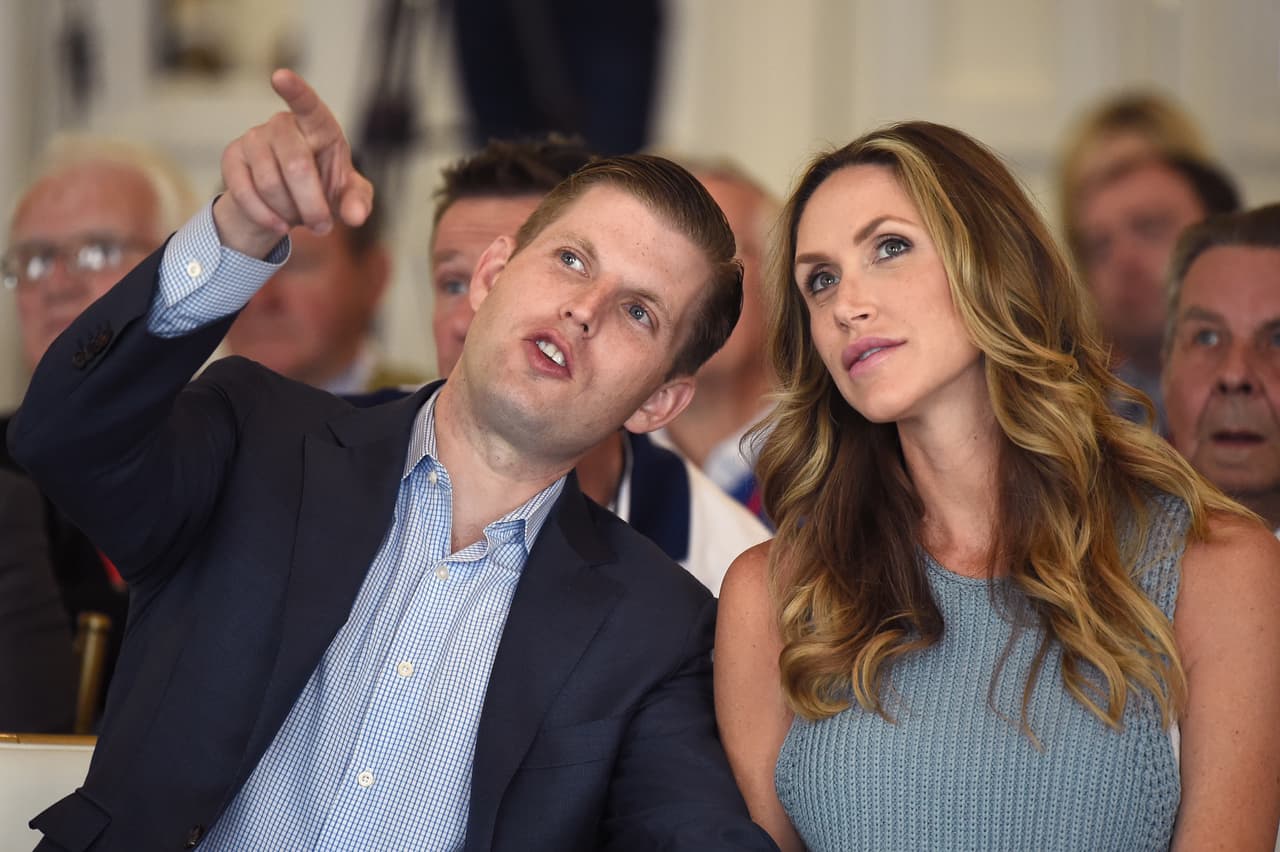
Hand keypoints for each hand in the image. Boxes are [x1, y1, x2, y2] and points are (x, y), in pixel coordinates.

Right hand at [213, 69, 373, 257]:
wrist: (286, 202)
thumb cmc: (324, 188)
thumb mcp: (348, 196)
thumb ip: (358, 201)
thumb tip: (357, 216)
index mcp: (318, 126)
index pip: (308, 105)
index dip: (295, 91)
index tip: (280, 76)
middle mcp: (283, 124)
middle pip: (296, 166)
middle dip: (312, 205)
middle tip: (323, 226)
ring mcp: (254, 138)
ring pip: (269, 183)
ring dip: (289, 212)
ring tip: (299, 218)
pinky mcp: (232, 158)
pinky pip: (244, 192)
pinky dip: (264, 216)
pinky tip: (278, 225)